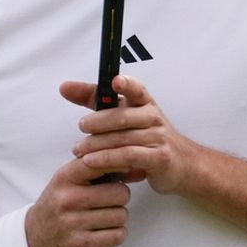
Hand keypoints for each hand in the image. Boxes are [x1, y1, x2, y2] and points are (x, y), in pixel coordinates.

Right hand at [25, 156, 129, 246]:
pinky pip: (117, 236)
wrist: (33, 240)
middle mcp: (68, 198)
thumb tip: (138, 167)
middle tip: (109, 202)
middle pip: (120, 193)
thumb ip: (97, 170)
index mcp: (65, 177)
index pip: (100, 162)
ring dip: (118, 218)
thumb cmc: (58, 206)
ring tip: (104, 218)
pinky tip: (104, 232)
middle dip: (120, 198)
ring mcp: (73, 223)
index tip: (126, 170)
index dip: (120, 164)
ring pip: (121, 215)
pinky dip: (116, 235)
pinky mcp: (81, 245)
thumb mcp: (68, 181)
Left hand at [61, 75, 198, 195]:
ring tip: (78, 150)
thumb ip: (95, 100)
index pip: (136, 89)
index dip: (127, 84)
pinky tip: (91, 161)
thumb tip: (64, 87)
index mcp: (145, 103)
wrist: (182, 164)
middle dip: (98, 121)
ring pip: (122, 139)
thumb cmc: (148, 137)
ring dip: (97, 145)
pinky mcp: (159, 158)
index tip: (116, 81)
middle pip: (122, 116)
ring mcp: (158, 137)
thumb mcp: (125, 115)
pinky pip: (129, 157)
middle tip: (81, 126)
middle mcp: (153, 117)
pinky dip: (107, 159)